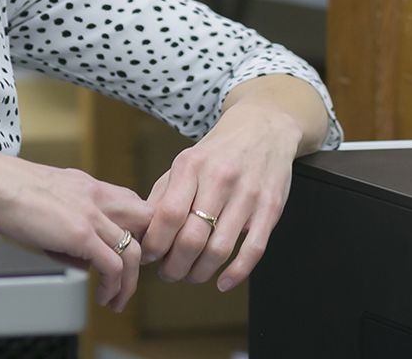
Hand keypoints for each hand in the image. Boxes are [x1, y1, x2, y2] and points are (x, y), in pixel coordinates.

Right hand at [0, 152, 152, 312]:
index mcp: (87, 184)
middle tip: (132, 272)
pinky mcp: (80, 234)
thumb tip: (70, 247)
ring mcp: (91, 214)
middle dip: (146, 249)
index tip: (125, 251)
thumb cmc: (4, 186)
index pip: (131, 203)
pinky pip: (114, 266)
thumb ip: (65, 213)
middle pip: (146, 220)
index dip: (135, 229)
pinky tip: (103, 296)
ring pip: (134, 251)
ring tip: (118, 298)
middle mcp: (96, 196)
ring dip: (131, 281)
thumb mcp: (46, 193)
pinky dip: (114, 286)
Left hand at [138, 99, 303, 291]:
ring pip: (220, 249)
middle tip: (169, 274)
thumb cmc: (217, 153)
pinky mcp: (271, 208)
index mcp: (191, 165)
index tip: (148, 256)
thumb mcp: (184, 163)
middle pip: (192, 237)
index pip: (168, 214)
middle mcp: (220, 179)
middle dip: (175, 265)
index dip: (155, 243)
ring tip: (191, 276)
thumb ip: (162, 195)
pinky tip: (222, 282)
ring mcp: (248, 194)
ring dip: (201, 272)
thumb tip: (141, 232)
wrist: (263, 129)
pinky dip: (236, 273)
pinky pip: (253, 250)